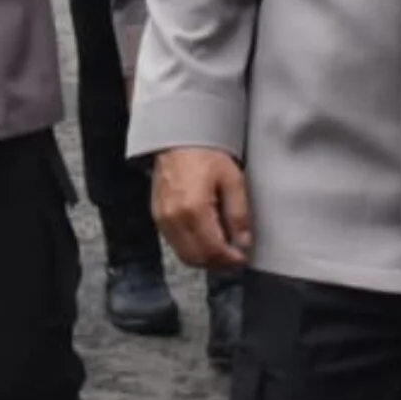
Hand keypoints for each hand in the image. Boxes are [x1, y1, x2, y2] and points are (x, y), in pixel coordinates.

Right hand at [151, 147, 251, 269]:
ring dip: (204, 258)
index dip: (231, 259)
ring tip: (221, 249)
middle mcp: (174, 218)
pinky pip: (174, 243)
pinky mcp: (157, 215)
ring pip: (184, 255)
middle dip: (218, 263)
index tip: (242, 257)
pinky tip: (204, 238)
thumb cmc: (206, 153)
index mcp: (194, 209)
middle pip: (197, 258)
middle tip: (234, 257)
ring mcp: (162, 218)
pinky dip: (190, 248)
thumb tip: (243, 242)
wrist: (179, 136)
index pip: (213, 250)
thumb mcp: (232, 179)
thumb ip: (239, 214)